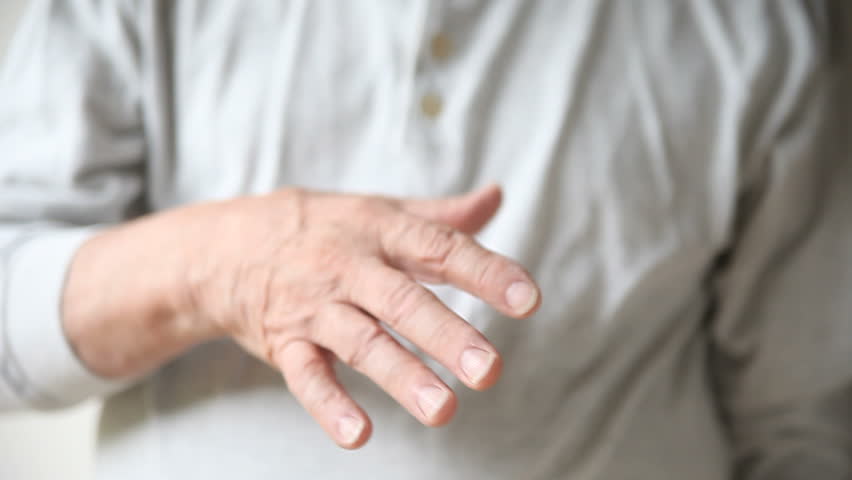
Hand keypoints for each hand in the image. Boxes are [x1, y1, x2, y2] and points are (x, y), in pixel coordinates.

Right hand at [64, 184, 539, 448]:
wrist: (226, 247)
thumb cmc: (322, 228)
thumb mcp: (378, 211)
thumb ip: (439, 216)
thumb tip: (496, 195)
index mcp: (380, 230)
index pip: (439, 248)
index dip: (485, 272)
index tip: (528, 298)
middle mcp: (349, 267)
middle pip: (402, 301)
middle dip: (446, 335)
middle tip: (490, 369)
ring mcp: (315, 307)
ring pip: (360, 342)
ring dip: (402, 376)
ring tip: (444, 411)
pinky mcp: (286, 344)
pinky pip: (306, 376)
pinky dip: (330, 406)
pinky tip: (359, 434)